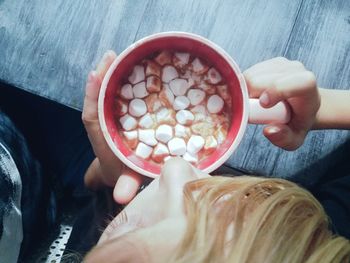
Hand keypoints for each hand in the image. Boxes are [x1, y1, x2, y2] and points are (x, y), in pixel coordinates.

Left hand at [82, 51, 142, 203]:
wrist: (120, 174)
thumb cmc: (124, 173)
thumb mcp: (128, 180)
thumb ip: (126, 185)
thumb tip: (122, 196)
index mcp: (103, 138)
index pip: (92, 115)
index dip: (92, 95)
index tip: (95, 75)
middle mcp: (105, 124)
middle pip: (100, 97)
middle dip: (103, 76)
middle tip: (111, 55)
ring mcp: (114, 117)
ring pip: (110, 93)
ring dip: (113, 74)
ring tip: (120, 55)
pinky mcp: (123, 114)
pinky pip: (121, 96)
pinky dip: (125, 81)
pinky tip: (134, 69)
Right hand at [243, 57, 319, 149]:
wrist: (300, 106)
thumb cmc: (296, 123)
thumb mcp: (294, 138)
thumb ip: (284, 138)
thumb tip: (269, 130)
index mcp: (308, 87)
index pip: (295, 82)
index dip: (277, 90)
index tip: (263, 104)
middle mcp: (295, 70)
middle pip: (260, 79)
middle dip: (249, 97)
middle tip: (250, 112)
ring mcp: (281, 63)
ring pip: (249, 75)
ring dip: (245, 92)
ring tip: (254, 105)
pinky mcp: (269, 62)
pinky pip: (247, 73)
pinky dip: (244, 86)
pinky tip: (253, 96)